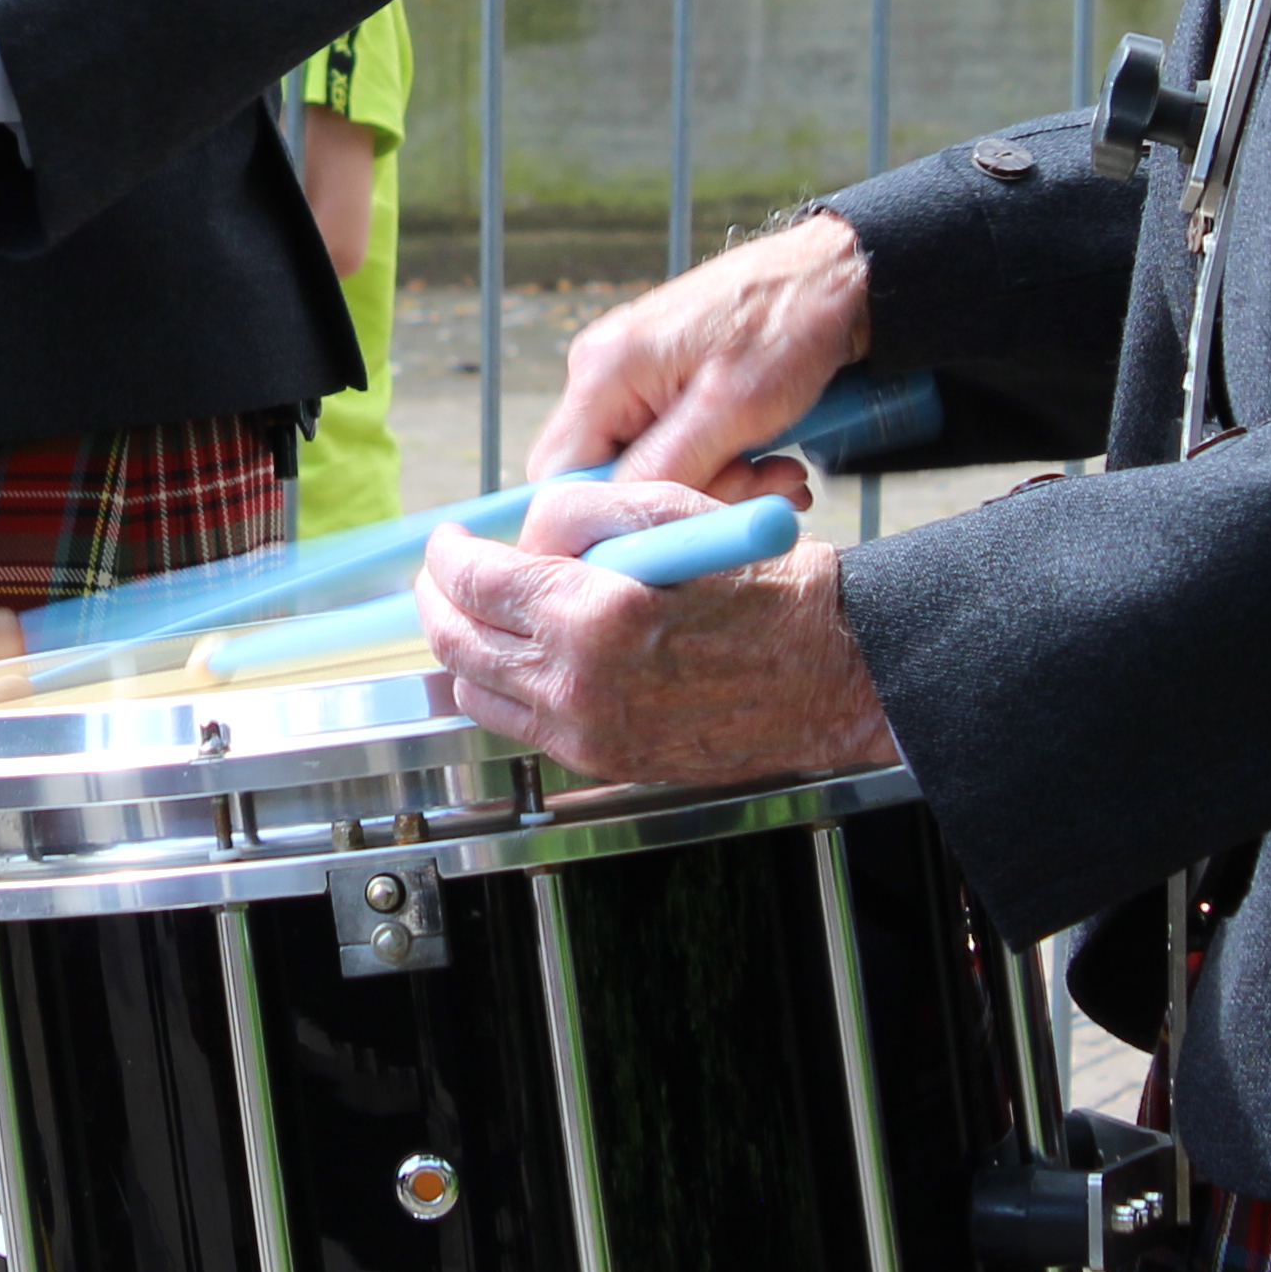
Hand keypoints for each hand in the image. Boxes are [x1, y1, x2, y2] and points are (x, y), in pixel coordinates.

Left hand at [419, 474, 896, 793]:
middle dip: (440, 598)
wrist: (830, 671)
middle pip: (459, 639)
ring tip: (476, 614)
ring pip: (477, 690)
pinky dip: (500, 689)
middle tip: (445, 574)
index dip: (449, 554)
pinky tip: (514, 659)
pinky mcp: (603, 760)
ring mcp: (589, 730)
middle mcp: (580, 681)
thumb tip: (520, 539)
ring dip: (463, 646)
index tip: (450, 541)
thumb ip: (575, 513)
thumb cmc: (763, 586)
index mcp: (593, 613)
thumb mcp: (669, 511)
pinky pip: (518, 726)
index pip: (474, 582)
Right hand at [524, 213, 872, 498]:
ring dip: (718, 485)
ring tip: (779, 475)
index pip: (558, 478)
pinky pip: (678, 447)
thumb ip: (665, 469)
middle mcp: (605, 375)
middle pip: (608, 478)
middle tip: (751, 493)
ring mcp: (637, 378)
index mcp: (602, 373)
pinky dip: (725, 464)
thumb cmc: (788, 323)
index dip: (605, 520)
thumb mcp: (732, 409)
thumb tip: (613, 523)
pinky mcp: (669, 384)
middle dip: (679, 501)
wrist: (835, 275)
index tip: (668, 535)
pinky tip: (772, 461)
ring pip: (652, 469)